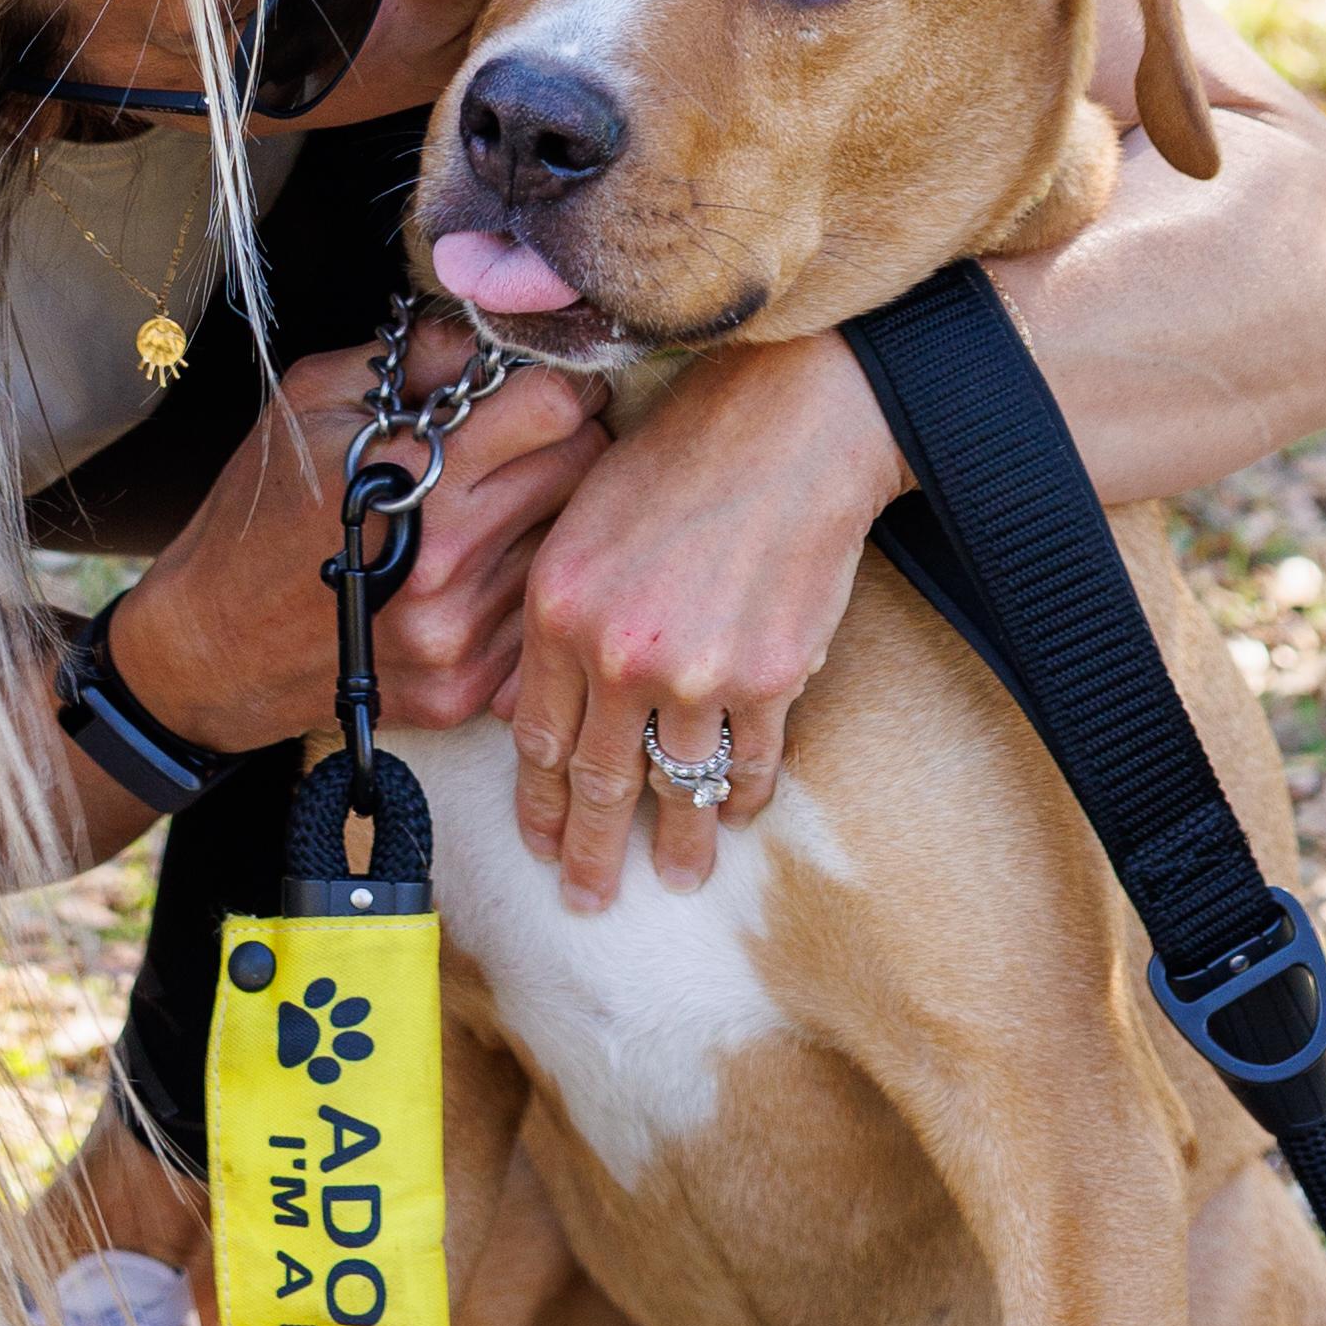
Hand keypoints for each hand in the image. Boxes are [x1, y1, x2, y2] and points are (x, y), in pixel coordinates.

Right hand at [107, 339, 606, 766]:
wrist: (212, 647)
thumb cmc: (259, 511)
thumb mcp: (311, 400)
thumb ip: (413, 355)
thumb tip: (495, 334)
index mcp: (413, 478)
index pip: (556, 408)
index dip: (560, 383)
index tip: (547, 385)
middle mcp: (449, 560)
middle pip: (582, 472)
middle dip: (568, 442)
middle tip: (532, 441)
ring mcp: (462, 635)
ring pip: (570, 547)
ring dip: (550, 518)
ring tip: (501, 508)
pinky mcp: (466, 690)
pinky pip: (541, 619)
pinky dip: (523, 588)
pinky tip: (483, 574)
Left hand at [510, 334, 906, 910]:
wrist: (788, 426)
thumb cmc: (679, 458)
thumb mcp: (582, 522)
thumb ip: (556, 616)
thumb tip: (537, 706)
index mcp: (558, 610)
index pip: (537, 739)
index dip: (538, 803)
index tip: (541, 842)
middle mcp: (619, 653)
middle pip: (596, 783)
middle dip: (589, 853)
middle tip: (587, 898)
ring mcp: (697, 673)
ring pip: (675, 787)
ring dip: (675, 846)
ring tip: (674, 879)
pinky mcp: (769, 678)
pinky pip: (749, 764)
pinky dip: (740, 797)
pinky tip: (734, 815)